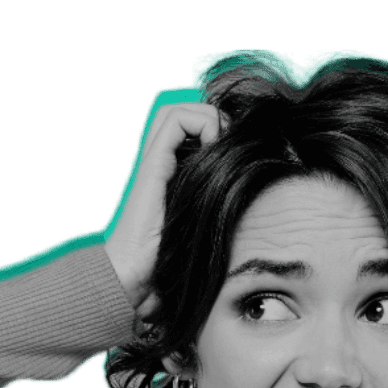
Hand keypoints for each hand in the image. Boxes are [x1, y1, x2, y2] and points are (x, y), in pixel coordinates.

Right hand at [104, 102, 222, 318]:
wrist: (134, 279)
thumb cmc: (169, 266)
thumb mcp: (202, 234)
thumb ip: (217, 214)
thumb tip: (252, 204)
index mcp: (169, 177)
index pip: (190, 131)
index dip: (216, 130)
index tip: (235, 153)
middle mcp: (160, 165)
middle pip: (182, 113)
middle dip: (212, 116)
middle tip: (231, 144)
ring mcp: (154, 163)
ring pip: (178, 109)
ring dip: (207, 115)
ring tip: (222, 143)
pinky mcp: (153, 166)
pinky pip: (176, 121)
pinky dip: (201, 122)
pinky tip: (214, 147)